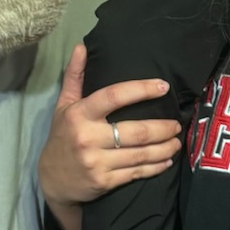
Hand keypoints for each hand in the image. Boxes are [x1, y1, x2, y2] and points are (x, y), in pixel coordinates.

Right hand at [38, 45, 180, 207]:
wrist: (52, 181)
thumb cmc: (62, 137)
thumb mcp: (63, 106)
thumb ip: (74, 76)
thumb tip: (81, 46)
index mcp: (79, 114)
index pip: (113, 96)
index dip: (141, 89)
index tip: (163, 86)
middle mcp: (88, 137)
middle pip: (136, 131)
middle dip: (162, 128)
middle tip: (176, 124)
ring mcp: (97, 161)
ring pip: (140, 154)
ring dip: (164, 148)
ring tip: (176, 141)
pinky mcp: (104, 182)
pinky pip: (136, 172)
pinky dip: (155, 167)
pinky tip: (166, 161)